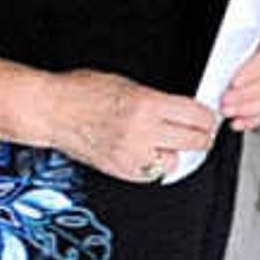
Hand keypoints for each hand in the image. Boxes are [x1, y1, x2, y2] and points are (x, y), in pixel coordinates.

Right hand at [46, 68, 223, 183]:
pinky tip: (147, 152)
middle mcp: (143, 132)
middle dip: (201, 136)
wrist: (51, 111)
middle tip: (200, 131)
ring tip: (167, 142)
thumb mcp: (128, 84)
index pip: (198, 115)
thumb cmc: (81, 92)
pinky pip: (153, 175)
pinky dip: (154, 165)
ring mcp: (132, 155)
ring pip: (176, 162)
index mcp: (147, 104)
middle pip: (196, 141)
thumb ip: (158, 100)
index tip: (207, 117)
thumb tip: (183, 110)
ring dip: (176, 153)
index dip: (207, 116)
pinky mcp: (122, 171)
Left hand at [217, 27, 259, 131]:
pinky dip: (253, 120)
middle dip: (245, 95)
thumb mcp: (246, 39)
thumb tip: (221, 64)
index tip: (234, 82)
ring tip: (229, 111)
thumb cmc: (254, 42)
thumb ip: (237, 51)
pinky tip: (239, 122)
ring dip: (247, 109)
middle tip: (225, 101)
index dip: (253, 71)